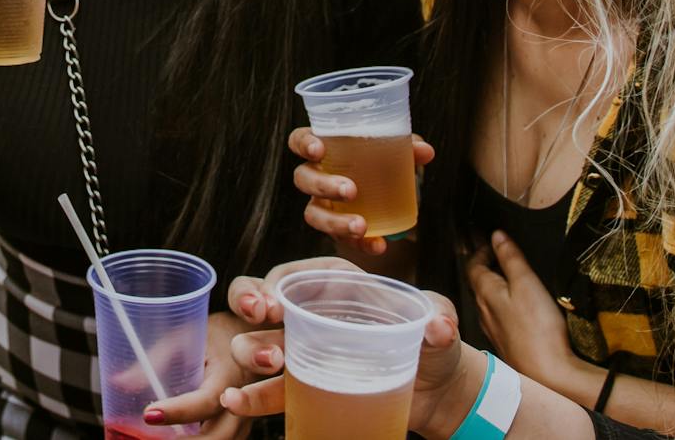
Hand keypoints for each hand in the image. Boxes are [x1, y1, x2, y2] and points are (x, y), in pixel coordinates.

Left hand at [142, 311, 255, 437]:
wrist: (248, 339)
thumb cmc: (214, 334)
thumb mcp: (185, 336)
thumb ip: (156, 358)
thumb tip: (119, 381)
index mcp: (229, 373)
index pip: (206, 401)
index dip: (177, 411)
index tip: (148, 414)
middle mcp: (241, 401)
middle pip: (219, 436)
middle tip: (150, 438)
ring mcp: (243, 418)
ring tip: (161, 437)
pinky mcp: (238, 427)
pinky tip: (175, 437)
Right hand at [220, 264, 473, 437]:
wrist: (438, 390)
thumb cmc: (433, 342)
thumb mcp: (439, 319)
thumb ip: (439, 316)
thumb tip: (438, 326)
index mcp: (336, 286)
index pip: (292, 275)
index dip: (273, 283)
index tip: (271, 302)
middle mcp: (311, 314)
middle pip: (260, 301)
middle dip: (248, 305)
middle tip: (261, 319)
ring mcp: (304, 351)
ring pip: (256, 343)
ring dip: (251, 350)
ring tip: (270, 363)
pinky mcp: (307, 387)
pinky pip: (269, 390)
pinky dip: (250, 396)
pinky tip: (235, 400)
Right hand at [290, 127, 433, 253]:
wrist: (387, 194)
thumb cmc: (380, 161)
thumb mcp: (393, 151)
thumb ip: (407, 148)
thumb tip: (425, 151)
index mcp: (322, 148)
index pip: (298, 140)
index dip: (303, 144)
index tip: (319, 150)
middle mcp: (314, 175)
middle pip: (303, 178)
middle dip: (323, 185)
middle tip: (351, 190)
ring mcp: (321, 204)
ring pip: (313, 214)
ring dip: (335, 221)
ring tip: (361, 226)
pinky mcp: (335, 229)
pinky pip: (341, 239)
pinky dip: (361, 244)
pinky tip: (379, 245)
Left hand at [466, 230, 599, 402]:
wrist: (549, 375)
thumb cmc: (538, 328)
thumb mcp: (526, 284)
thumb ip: (510, 258)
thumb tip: (496, 235)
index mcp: (485, 293)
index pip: (473, 265)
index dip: (480, 249)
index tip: (490, 239)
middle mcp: (484, 311)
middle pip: (477, 282)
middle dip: (484, 265)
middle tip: (495, 252)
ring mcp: (494, 329)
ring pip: (486, 300)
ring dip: (493, 284)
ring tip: (505, 274)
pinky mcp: (506, 342)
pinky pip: (498, 316)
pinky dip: (502, 302)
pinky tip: (514, 305)